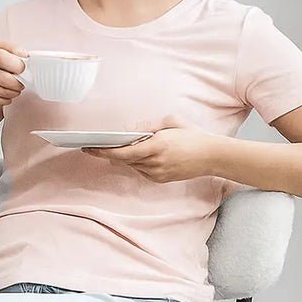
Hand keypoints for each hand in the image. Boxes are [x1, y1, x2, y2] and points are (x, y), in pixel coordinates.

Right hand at [0, 38, 27, 110]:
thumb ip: (9, 52)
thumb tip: (24, 55)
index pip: (1, 56)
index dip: (16, 63)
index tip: (23, 67)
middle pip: (3, 76)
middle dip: (17, 82)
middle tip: (22, 82)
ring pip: (2, 90)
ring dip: (13, 92)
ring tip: (15, 89)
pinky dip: (6, 99)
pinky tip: (6, 96)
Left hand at [82, 114, 215, 182]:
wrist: (211, 155)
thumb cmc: (192, 135)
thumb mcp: (170, 122)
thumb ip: (148, 127)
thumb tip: (129, 132)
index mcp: (156, 146)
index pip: (123, 151)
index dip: (104, 151)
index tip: (90, 148)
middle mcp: (154, 162)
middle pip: (124, 159)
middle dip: (109, 153)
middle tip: (93, 147)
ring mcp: (156, 173)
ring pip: (132, 166)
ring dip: (125, 157)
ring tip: (116, 147)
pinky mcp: (159, 179)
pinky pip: (141, 171)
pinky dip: (137, 163)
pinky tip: (140, 155)